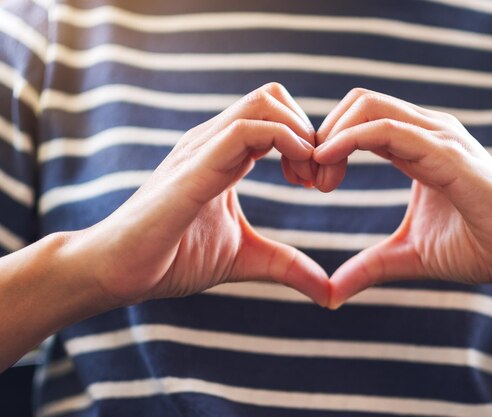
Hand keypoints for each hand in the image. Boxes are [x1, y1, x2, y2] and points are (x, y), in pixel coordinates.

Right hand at [67, 83, 329, 306]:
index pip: (275, 115)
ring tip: (307, 181)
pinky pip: (245, 130)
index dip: (308, 141)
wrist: (120, 271)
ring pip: (263, 103)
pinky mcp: (194, 168)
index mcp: (225, 154)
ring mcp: (202, 149)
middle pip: (273, 96)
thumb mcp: (247, 259)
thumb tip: (330, 293)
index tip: (318, 183)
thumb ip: (288, 266)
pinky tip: (295, 180)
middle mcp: (213, 141)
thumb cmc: (174, 258)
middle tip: (319, 180)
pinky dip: (285, 142)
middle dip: (309, 131)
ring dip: (301, 134)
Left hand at [314, 88, 491, 307]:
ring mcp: (440, 137)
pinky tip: (328, 165)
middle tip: (308, 178)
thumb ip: (368, 267)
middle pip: (359, 102)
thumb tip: (329, 293)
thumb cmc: (476, 248)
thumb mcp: (407, 256)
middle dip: (322, 133)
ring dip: (330, 136)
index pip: (360, 118)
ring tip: (318, 180)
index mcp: (417, 145)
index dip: (326, 143)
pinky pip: (389, 131)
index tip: (308, 181)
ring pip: (370, 106)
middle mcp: (428, 131)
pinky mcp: (449, 154)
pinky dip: (350, 141)